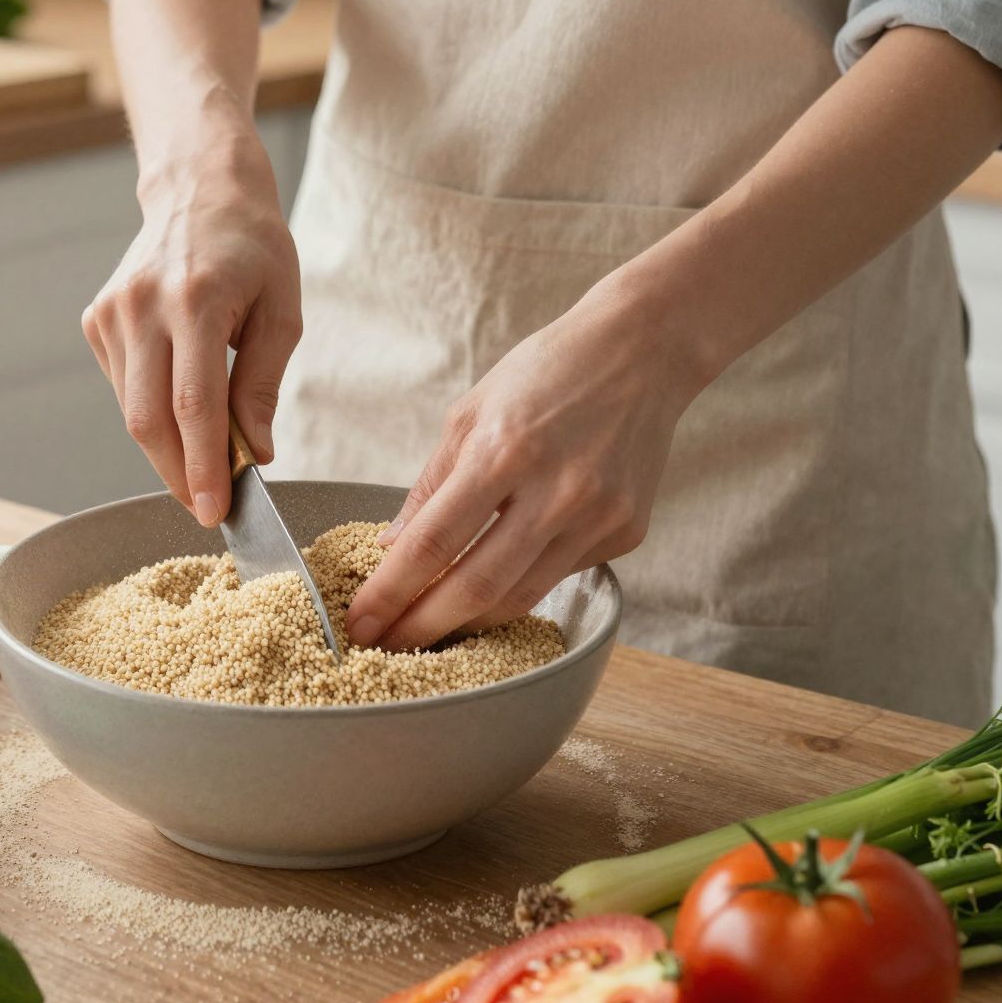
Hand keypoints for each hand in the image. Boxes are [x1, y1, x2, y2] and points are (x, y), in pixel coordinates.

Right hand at [82, 130, 301, 526]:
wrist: (200, 191)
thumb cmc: (253, 249)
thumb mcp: (281, 311)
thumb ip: (262, 385)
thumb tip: (254, 453)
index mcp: (195, 299)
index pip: (192, 404)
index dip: (202, 465)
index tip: (214, 510)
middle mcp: (143, 306)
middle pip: (149, 418)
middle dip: (179, 473)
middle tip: (208, 506)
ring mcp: (111, 312)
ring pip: (132, 410)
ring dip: (167, 448)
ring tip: (205, 458)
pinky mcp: (96, 320)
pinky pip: (124, 388)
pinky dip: (152, 413)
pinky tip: (180, 406)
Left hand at [345, 278, 699, 651]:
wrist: (641, 353)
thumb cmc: (546, 371)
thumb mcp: (471, 411)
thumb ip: (432, 483)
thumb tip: (394, 548)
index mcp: (504, 450)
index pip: (434, 542)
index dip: (391, 592)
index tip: (359, 622)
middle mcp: (556, 490)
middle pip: (477, 587)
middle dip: (422, 627)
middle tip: (386, 649)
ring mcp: (597, 516)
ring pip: (521, 597)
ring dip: (469, 623)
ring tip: (431, 631)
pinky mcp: (626, 532)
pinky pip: (560, 575)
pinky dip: (521, 585)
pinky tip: (496, 580)